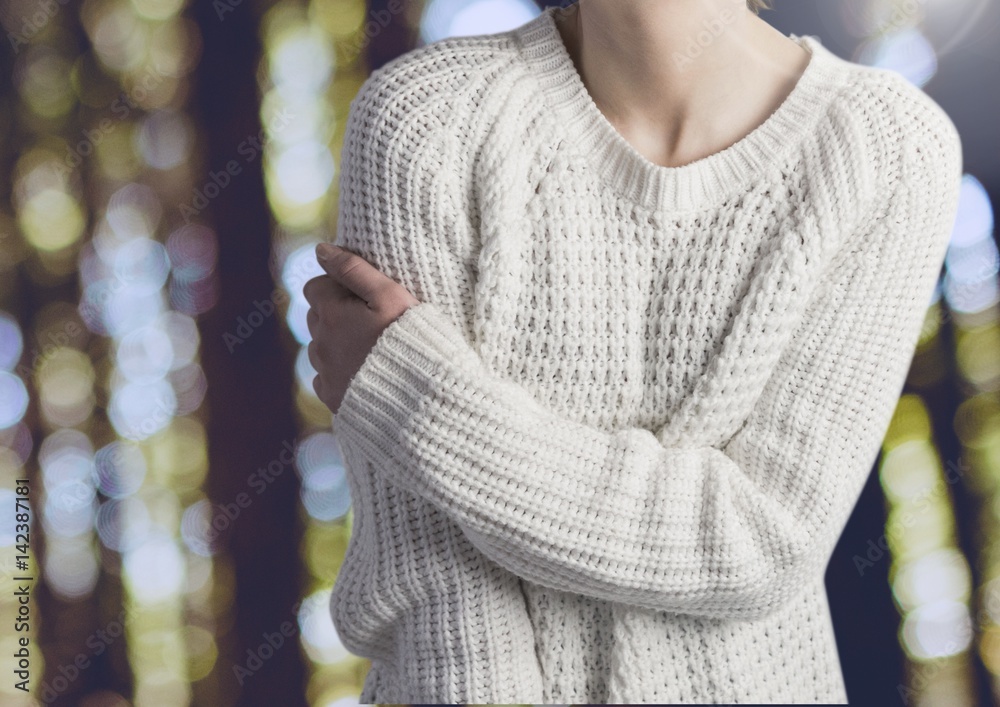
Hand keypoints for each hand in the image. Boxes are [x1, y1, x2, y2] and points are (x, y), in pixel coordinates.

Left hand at [304, 243, 419, 415]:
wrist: (420, 396)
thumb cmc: (411, 340)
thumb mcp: (390, 295)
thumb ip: (354, 268)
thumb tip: (320, 250)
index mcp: (332, 314)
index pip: (315, 286)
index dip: (338, 287)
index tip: (364, 296)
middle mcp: (321, 343)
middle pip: (316, 317)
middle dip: (336, 314)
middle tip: (371, 320)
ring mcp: (325, 372)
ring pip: (320, 347)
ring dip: (337, 343)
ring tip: (371, 348)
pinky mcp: (332, 397)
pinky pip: (326, 377)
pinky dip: (340, 371)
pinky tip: (366, 372)